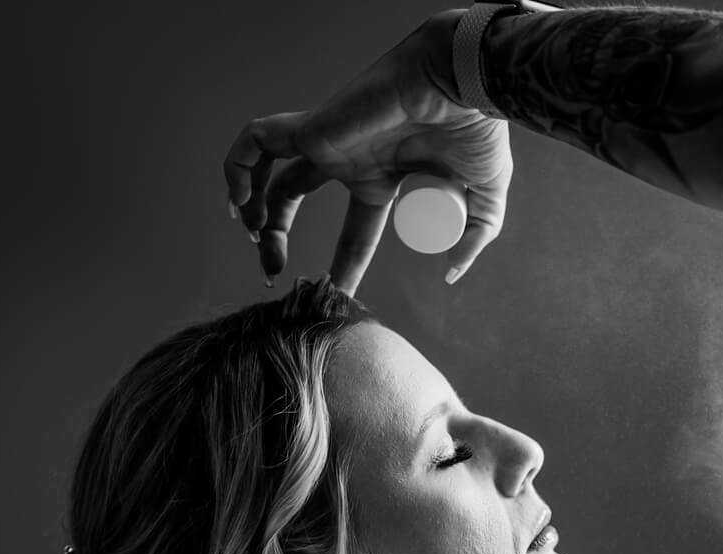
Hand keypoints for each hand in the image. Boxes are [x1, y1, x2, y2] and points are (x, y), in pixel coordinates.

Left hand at [221, 8, 511, 292]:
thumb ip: (471, 241)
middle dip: (274, 236)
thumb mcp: (486, 204)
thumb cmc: (479, 135)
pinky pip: (255, 143)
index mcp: (385, 179)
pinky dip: (236, 168)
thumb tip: (449, 275)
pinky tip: (239, 203)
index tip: (334, 298)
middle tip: (271, 274)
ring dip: (249, 205)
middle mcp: (350, 160)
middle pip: (292, 199)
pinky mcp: (313, 126)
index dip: (341, 267)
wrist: (465, 86)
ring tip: (252, 241)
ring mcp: (329, 141)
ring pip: (267, 172)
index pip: (354, 231)